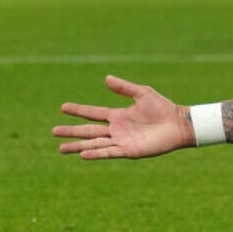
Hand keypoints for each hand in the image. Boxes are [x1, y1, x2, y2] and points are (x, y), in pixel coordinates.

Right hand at [54, 76, 194, 159]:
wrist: (179, 124)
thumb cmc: (163, 108)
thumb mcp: (142, 94)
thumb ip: (124, 88)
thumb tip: (106, 78)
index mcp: (118, 115)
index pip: (93, 113)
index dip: (78, 110)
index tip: (63, 107)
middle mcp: (116, 129)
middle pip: (89, 130)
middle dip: (72, 131)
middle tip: (53, 131)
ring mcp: (121, 141)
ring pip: (94, 143)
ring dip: (78, 146)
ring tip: (60, 148)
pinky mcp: (129, 150)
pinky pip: (109, 152)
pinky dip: (96, 153)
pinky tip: (83, 153)